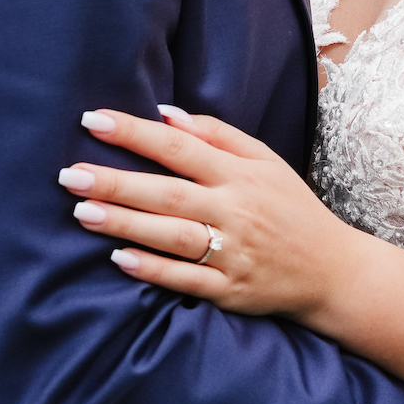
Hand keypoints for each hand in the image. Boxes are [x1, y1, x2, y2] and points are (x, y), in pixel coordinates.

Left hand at [57, 107, 358, 318]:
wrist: (332, 270)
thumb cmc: (291, 208)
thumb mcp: (266, 160)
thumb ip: (218, 134)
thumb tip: (166, 113)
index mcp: (240, 174)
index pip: (179, 146)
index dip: (135, 132)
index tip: (93, 120)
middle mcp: (235, 210)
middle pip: (168, 193)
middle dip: (117, 182)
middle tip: (71, 173)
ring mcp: (232, 253)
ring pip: (172, 236)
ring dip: (125, 223)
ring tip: (82, 211)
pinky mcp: (230, 291)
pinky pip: (186, 280)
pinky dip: (153, 270)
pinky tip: (119, 259)